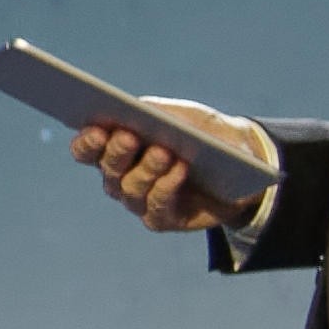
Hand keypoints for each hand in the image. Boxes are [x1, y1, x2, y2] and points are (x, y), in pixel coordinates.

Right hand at [71, 103, 274, 235]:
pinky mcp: (162, 219)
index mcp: (116, 149)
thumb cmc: (204, 134)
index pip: (86, 150)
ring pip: (130, 189)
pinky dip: (166, 187)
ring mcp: (140, 201)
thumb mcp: (184, 115)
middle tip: (129, 136)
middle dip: (116, 153)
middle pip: (107, 169)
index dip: (86, 142)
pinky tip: (179, 170)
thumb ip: (157, 111)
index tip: (97, 130)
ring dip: (146, 169)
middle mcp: (120, 178)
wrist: (243, 162)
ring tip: (164, 152)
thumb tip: (135, 109)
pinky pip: (156, 208)